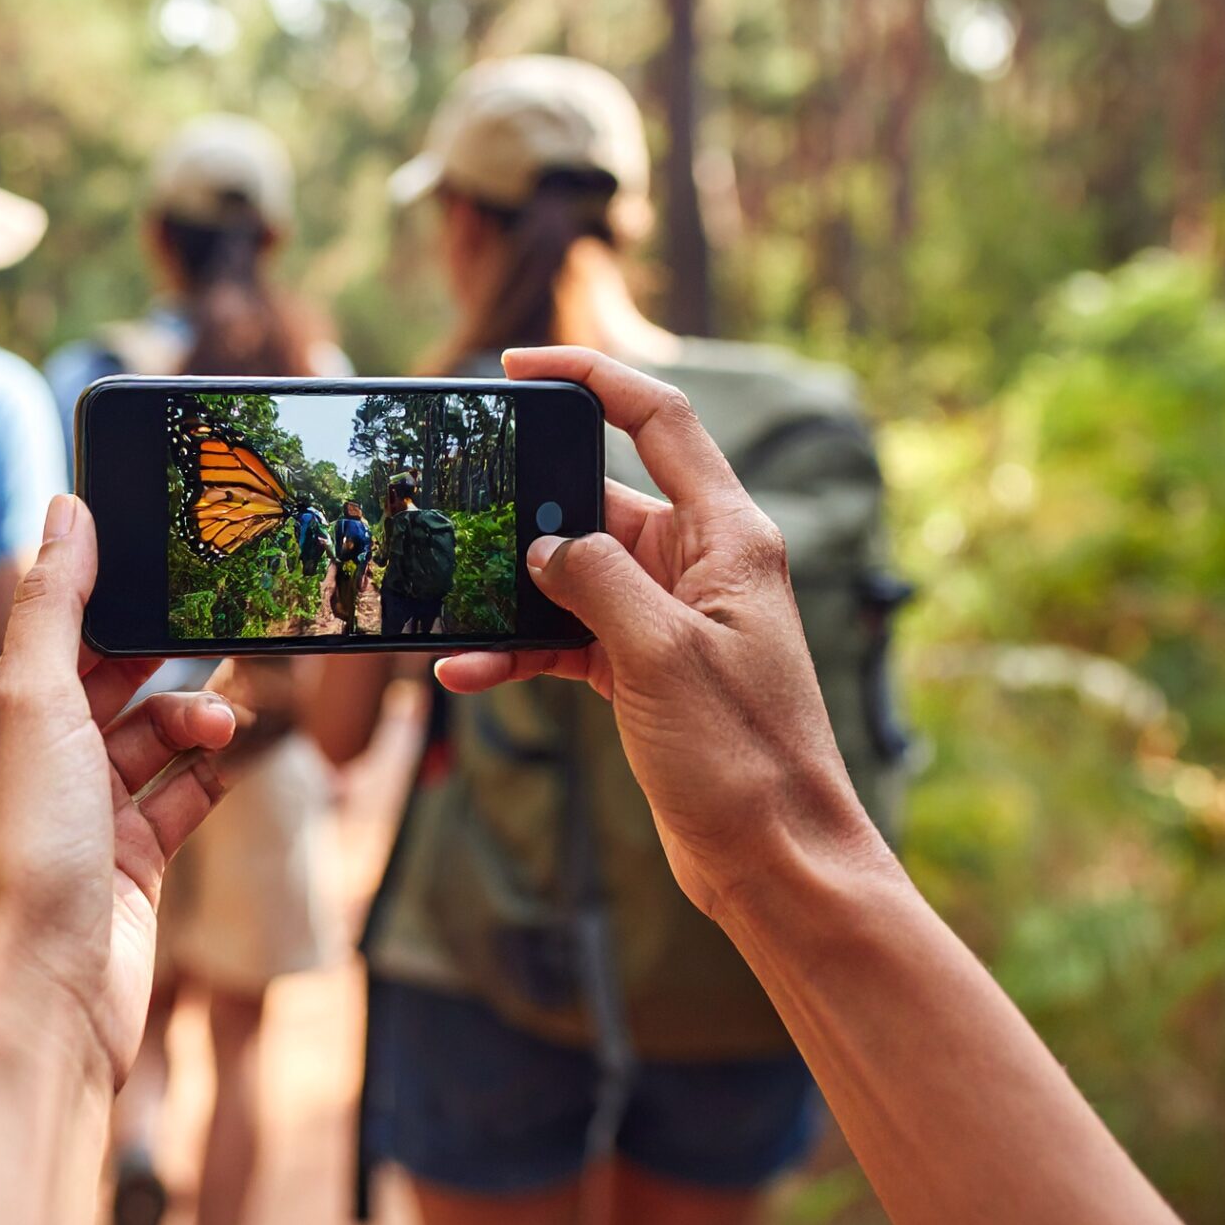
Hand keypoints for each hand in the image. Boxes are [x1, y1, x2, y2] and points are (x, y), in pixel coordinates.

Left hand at [0, 495, 237, 1089]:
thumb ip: (53, 603)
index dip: (111, 590)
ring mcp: (87, 815)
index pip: (59, 626)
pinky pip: (182, 797)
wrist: (43, 999)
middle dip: (167, 654)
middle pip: (113, 678)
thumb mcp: (32, 702)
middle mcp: (39, 760)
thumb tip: (65, 508)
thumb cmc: (23, 852)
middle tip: (226, 627)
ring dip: (196, 718)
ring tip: (228, 721)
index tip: (171, 556)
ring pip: (156, 736)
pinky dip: (210, 774)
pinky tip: (235, 758)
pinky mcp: (131, 864)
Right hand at [435, 347, 889, 918]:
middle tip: (457, 502)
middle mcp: (702, 564)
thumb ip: (595, 580)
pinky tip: (466, 671)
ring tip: (448, 602)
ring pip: (573, 572)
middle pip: (598, 497)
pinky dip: (520, 651)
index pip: (657, 420)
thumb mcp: (661, 654)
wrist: (776, 861)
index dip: (592, 377)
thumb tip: (545, 542)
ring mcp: (671, 617)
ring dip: (513, 590)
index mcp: (729, 535)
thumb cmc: (744, 757)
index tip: (520, 364)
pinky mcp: (646, 668)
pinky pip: (568, 637)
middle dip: (527, 502)